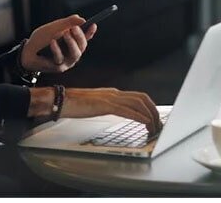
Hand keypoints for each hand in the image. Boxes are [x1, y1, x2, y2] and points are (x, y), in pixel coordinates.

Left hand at [20, 15, 97, 72]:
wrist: (27, 51)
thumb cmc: (41, 40)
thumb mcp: (53, 28)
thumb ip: (66, 23)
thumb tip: (81, 19)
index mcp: (72, 43)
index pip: (84, 37)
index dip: (90, 32)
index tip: (93, 24)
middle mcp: (72, 53)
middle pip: (82, 46)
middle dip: (80, 36)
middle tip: (74, 28)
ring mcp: (67, 61)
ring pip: (75, 54)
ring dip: (71, 43)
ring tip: (65, 34)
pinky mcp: (59, 67)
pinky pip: (60, 58)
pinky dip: (56, 49)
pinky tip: (52, 42)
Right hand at [28, 87, 161, 134]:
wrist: (61, 100)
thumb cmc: (75, 105)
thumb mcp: (96, 106)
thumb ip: (108, 107)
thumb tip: (120, 113)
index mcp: (113, 93)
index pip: (138, 97)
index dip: (150, 108)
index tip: (155, 119)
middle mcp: (114, 93)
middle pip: (143, 98)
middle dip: (154, 111)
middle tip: (159, 125)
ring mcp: (110, 98)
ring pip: (138, 103)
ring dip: (150, 116)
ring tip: (154, 128)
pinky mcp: (104, 105)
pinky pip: (127, 110)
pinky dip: (139, 117)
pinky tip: (145, 123)